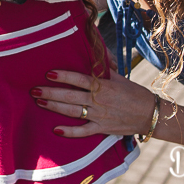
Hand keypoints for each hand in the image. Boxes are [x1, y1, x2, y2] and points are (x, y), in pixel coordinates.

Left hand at [31, 69, 155, 137]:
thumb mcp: (119, 76)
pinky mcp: (102, 129)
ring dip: (55, 108)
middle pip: (71, 96)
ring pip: (73, 112)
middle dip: (51, 93)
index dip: (64, 77)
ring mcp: (99, 116)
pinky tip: (56, 129)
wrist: (149, 114)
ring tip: (39, 103)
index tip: (49, 73)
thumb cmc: (134, 93)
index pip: (80, 79)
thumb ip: (104, 66)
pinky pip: (83, 131)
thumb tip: (96, 52)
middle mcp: (99, 101)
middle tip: (34, 90)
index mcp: (103, 86)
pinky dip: (70, 132)